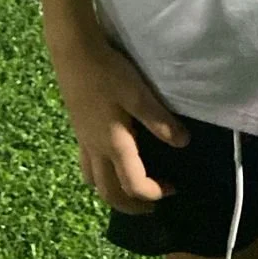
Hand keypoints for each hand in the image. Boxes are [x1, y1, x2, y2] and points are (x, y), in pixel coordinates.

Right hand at [51, 36, 190, 213]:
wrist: (74, 52)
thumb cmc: (108, 72)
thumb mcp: (138, 94)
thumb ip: (160, 120)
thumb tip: (183, 143)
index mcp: (114, 144)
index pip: (133, 185)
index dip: (153, 193)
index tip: (173, 189)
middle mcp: (96, 149)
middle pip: (110, 194)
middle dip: (132, 206)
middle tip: (153, 204)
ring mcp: (84, 141)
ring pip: (94, 183)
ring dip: (114, 194)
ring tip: (131, 190)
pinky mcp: (78, 130)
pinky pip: (87, 167)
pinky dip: (101, 177)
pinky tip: (111, 162)